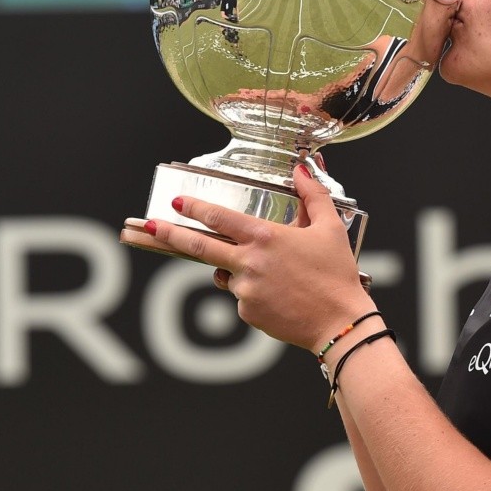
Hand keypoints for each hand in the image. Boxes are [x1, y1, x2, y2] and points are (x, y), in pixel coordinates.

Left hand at [142, 162, 374, 352]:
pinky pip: (241, 298)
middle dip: (170, 233)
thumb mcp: (330, 228)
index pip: (218, 218)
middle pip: (198, 245)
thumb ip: (313, 195)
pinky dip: (254, 293)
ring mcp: (244, 289)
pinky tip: (281, 295)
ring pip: (226, 275)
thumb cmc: (337, 273)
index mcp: (265, 236)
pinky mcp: (247, 312)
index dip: (194, 207)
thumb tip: (302, 170)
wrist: (339, 321)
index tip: (177, 201)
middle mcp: (248, 261)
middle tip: (150, 225)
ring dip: (236, 270)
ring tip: (275, 276)